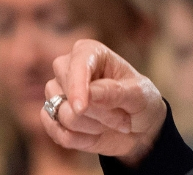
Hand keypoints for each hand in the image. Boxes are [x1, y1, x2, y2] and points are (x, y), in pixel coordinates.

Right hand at [41, 39, 167, 164]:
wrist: (139, 129)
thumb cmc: (140, 102)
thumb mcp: (139, 95)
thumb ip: (115, 92)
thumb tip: (88, 94)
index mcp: (90, 52)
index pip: (77, 63)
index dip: (77, 86)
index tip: (81, 108)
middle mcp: (67, 68)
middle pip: (67, 92)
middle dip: (97, 112)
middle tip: (121, 114)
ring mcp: (56, 93)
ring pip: (62, 115)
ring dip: (93, 127)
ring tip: (111, 122)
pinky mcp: (52, 117)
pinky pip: (58, 133)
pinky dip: (81, 140)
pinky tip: (95, 135)